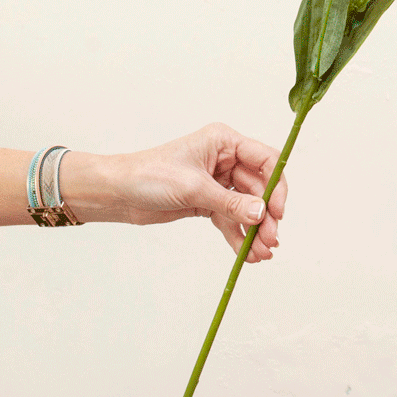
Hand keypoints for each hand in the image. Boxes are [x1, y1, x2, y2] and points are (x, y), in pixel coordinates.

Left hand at [108, 123, 286, 263]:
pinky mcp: (208, 202)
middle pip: (259, 189)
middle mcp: (224, 159)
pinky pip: (231, 219)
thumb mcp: (193, 188)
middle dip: (265, 217)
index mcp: (223, 142)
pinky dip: (239, 236)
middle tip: (269, 240)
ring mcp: (217, 182)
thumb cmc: (148, 175)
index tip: (277, 212)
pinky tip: (247, 253)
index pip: (265, 160)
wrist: (118, 192)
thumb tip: (261, 214)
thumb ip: (230, 203)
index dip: (276, 186)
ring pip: (247, 207)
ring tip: (260, 254)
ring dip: (254, 231)